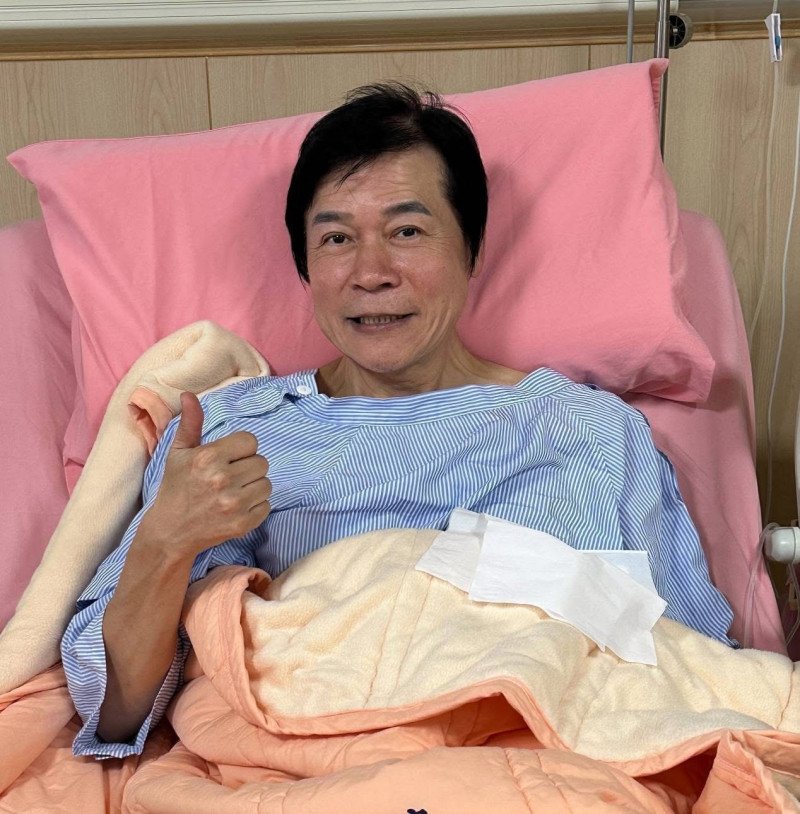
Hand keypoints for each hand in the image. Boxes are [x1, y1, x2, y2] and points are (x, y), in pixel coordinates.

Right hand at [139, 391, 271, 558]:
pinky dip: (255, 506)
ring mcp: (234, 504)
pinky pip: (266, 505)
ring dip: (253, 487)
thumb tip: (189, 395)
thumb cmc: (175, 488)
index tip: (228, 458)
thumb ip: (190, 423)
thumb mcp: (178, 453)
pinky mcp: (243, 524)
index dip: (241, 449)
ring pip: (266, 484)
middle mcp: (223, 479)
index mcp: (208, 458)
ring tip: (232, 492)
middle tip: (229, 477)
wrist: (170, 532)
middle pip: (262, 462)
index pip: (250, 441)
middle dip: (248, 467)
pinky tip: (235, 507)